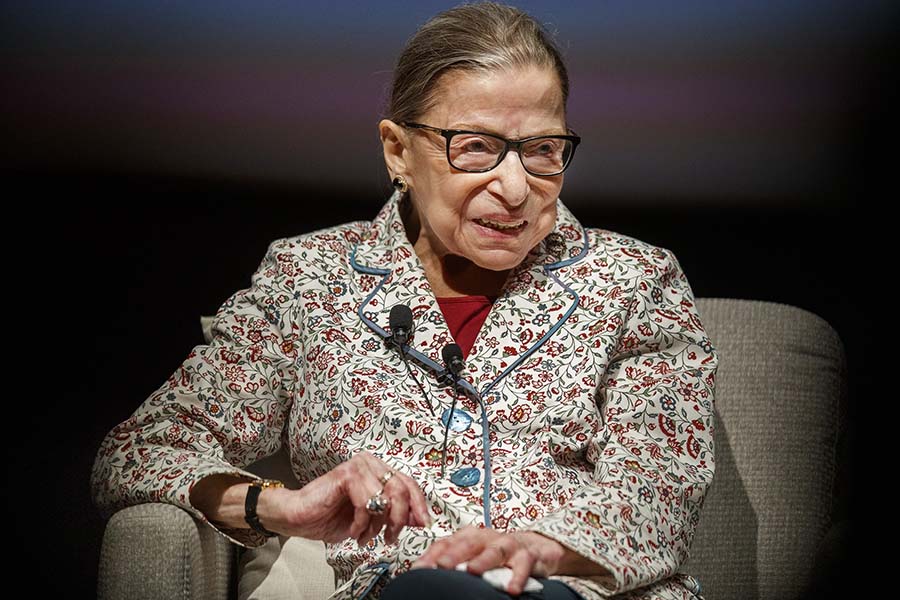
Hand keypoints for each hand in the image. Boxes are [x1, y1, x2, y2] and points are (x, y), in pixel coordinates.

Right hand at [264, 452, 430, 545]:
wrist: (298, 517)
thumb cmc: (329, 515)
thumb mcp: (371, 520)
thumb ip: (393, 514)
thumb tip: (418, 519)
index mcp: (378, 471)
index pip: (409, 484)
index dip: (419, 506)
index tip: (424, 524)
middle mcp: (371, 463)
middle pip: (402, 491)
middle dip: (399, 520)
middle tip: (390, 537)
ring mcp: (359, 466)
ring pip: (386, 499)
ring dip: (377, 526)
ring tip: (365, 535)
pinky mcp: (346, 475)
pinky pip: (367, 503)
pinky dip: (363, 523)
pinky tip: (354, 530)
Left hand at [412, 527, 565, 595]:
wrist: (536, 547)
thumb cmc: (499, 552)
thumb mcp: (475, 555)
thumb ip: (454, 563)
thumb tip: (423, 575)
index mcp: (471, 537)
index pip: (447, 542)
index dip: (432, 554)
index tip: (418, 568)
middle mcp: (488, 538)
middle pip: (469, 543)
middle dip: (454, 554)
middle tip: (441, 565)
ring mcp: (509, 545)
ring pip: (495, 550)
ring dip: (483, 560)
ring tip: (472, 571)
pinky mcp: (529, 555)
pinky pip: (524, 564)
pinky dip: (518, 576)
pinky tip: (511, 588)